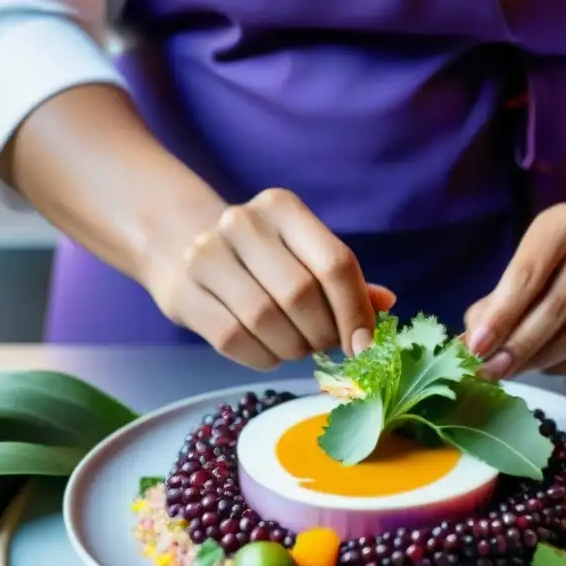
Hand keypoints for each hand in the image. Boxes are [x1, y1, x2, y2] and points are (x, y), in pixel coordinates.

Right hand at [148, 188, 394, 369]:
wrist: (179, 245)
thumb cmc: (261, 258)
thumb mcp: (302, 253)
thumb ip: (343, 279)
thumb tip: (386, 304)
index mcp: (283, 207)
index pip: (334, 264)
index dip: (355, 312)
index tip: (364, 346)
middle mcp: (243, 222)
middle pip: (300, 294)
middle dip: (322, 334)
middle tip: (325, 346)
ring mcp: (207, 254)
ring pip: (265, 320)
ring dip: (292, 348)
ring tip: (296, 348)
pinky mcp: (183, 291)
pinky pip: (233, 339)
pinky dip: (262, 357)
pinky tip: (269, 353)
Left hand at [464, 204, 565, 378]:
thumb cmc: (554, 279)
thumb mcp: (519, 282)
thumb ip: (490, 311)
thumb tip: (464, 350)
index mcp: (563, 222)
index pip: (526, 274)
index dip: (499, 317)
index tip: (476, 350)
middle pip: (556, 308)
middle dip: (520, 348)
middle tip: (495, 374)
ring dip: (551, 362)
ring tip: (532, 369)